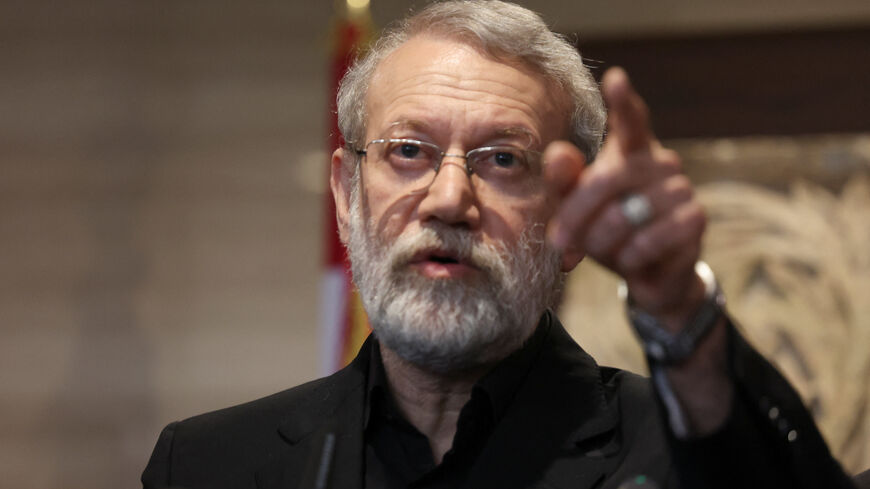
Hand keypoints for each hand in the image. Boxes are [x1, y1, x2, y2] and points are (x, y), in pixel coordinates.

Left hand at [545, 67, 706, 329]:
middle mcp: (661, 161)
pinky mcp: (695, 220)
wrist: (647, 271)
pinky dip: (629, 257)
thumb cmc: (605, 228)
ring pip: (625, 216)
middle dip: (576, 215)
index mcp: (631, 150)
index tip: (615, 78)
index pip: (630, 120)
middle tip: (559, 241)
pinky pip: (648, 241)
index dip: (623, 101)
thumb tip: (557, 152)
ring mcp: (682, 189)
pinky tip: (631, 260)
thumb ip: (563, 179)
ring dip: (603, 242)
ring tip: (605, 250)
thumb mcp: (576, 206)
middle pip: (606, 179)